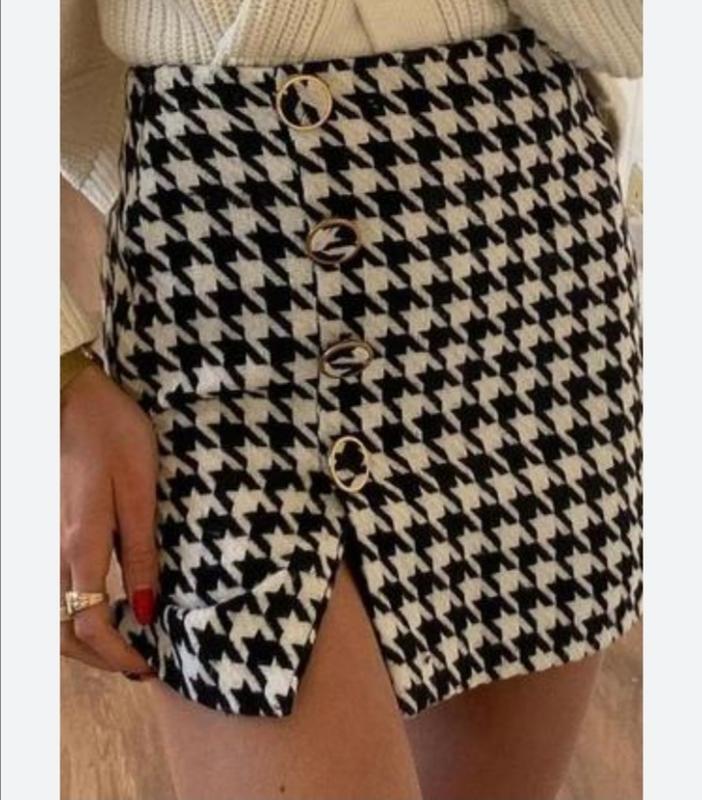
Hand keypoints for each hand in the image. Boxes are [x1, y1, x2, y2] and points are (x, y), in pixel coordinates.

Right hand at [60, 363, 158, 678]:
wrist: (73, 400)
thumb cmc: (113, 436)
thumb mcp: (140, 491)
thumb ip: (140, 552)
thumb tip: (145, 609)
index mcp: (80, 545)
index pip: (89, 624)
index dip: (116, 654)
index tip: (147, 665)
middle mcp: (53, 553)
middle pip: (60, 631)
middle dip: (96, 658)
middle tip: (136, 663)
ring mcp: (44, 543)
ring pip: (50, 614)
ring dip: (82, 640)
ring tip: (122, 642)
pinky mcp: (47, 532)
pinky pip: (52, 590)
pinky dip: (73, 613)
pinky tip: (104, 607)